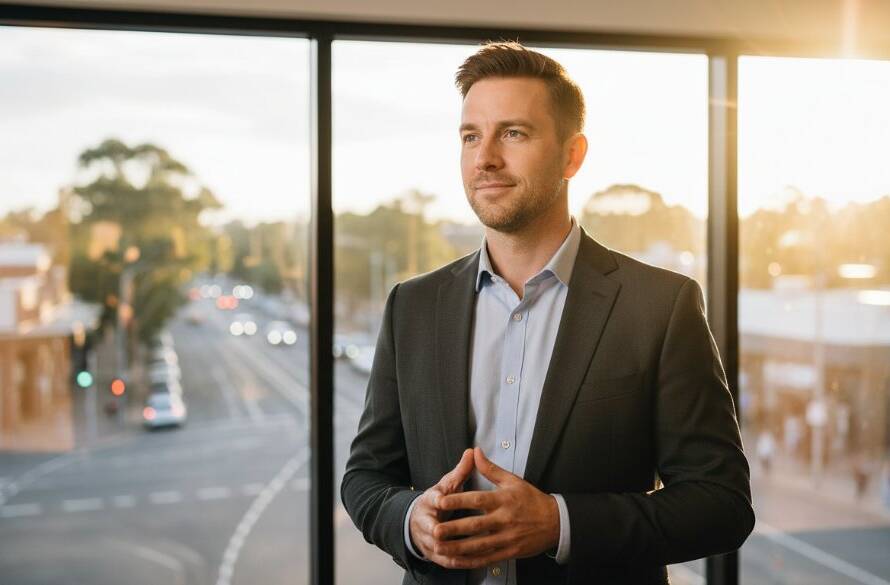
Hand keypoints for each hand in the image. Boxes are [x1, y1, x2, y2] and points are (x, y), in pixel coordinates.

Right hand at [408, 448, 474, 564]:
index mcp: (428, 502)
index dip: (436, 501)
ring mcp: (428, 540)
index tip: (441, 501)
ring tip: (471, 550)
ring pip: (438, 547)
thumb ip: (460, 471)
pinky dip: (459, 562)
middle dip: (439, 531)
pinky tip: (474, 561)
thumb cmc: (437, 501)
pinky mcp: (434, 554)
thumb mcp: (446, 485)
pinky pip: (447, 561)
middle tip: (447, 532)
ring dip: (452, 549)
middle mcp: (425, 522)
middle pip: (431, 528)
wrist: (418, 520)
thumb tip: (471, 452)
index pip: (431, 500)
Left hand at [431, 447, 559, 568]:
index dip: (458, 501)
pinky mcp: (510, 551)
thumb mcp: (513, 480)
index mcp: (503, 500)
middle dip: (454, 529)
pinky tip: (459, 560)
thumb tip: (475, 452)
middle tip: (435, 530)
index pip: (477, 499)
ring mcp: (507, 537)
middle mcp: (504, 519)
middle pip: (475, 525)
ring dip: (458, 548)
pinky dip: (473, 561)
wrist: (556, 521)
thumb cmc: (533, 500)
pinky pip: (489, 558)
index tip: (441, 501)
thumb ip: (491, 469)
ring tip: (440, 548)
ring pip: (479, 545)